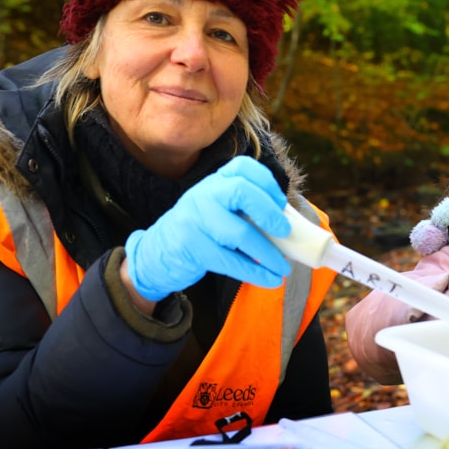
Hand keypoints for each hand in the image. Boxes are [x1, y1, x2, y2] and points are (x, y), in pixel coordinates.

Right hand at [124, 157, 291, 300]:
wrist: (156, 253)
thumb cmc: (200, 231)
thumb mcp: (217, 210)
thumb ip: (245, 211)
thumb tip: (291, 228)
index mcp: (214, 182)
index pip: (242, 167)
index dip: (267, 183)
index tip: (282, 203)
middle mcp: (204, 195)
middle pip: (240, 191)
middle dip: (269, 212)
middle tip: (286, 232)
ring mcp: (195, 220)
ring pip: (238, 232)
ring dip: (268, 253)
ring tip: (284, 269)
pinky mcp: (191, 247)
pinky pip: (230, 261)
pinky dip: (255, 273)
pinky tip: (271, 280)